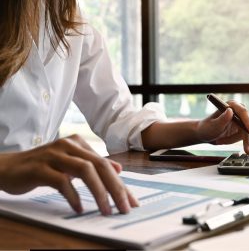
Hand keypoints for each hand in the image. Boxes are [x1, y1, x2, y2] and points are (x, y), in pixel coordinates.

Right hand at [0, 134, 138, 214]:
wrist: (9, 167)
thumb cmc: (44, 166)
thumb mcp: (71, 162)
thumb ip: (93, 164)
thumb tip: (117, 169)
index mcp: (78, 143)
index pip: (105, 164)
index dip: (120, 183)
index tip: (131, 201)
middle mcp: (69, 145)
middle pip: (99, 165)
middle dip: (116, 188)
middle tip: (124, 207)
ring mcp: (54, 155)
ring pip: (85, 170)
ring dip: (99, 192)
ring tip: (106, 210)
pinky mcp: (40, 168)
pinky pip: (62, 181)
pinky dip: (73, 196)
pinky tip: (79, 208)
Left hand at [196, 100, 248, 153]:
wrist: (203, 134)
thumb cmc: (206, 128)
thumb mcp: (213, 125)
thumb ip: (222, 119)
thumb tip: (230, 111)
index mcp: (230, 105)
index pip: (243, 112)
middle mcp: (237, 111)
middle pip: (248, 124)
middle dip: (246, 138)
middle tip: (247, 150)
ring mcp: (240, 120)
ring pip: (246, 133)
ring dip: (233, 139)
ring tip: (220, 141)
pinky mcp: (241, 128)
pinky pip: (243, 137)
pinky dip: (233, 141)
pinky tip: (224, 141)